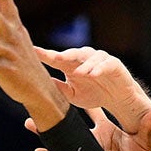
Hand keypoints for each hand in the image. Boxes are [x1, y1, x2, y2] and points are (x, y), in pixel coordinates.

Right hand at [26, 106, 150, 150]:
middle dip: (58, 110)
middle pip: (73, 121)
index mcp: (108, 129)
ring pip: (64, 138)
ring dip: (48, 131)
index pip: (93, 109)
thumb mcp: (146, 144)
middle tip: (44, 97)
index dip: (83, 96)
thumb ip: (149, 126)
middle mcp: (95, 138)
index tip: (72, 81)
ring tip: (31, 122)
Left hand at [36, 47, 150, 131]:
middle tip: (54, 58)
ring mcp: (99, 60)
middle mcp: (84, 59)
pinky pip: (106, 63)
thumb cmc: (94, 95)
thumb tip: (41, 85)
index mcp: (71, 65)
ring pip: (90, 57)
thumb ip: (59, 89)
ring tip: (78, 73)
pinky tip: (94, 74)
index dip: (44, 54)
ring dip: (83, 64)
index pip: (55, 58)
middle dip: (63, 55)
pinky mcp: (114, 64)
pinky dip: (100, 68)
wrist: (118, 100)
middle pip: (72, 54)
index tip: (32, 51)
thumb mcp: (73, 96)